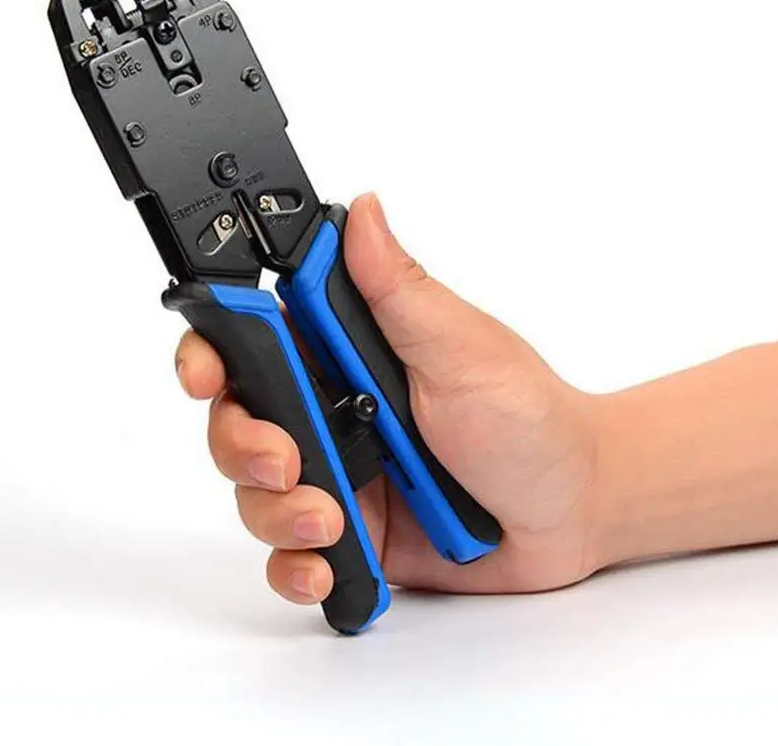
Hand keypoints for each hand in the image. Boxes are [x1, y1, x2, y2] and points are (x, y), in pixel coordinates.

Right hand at [175, 193, 602, 607]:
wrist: (572, 508)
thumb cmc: (527, 417)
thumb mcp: (462, 347)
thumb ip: (399, 289)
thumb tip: (364, 210)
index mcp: (348, 349)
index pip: (254, 338)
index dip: (213, 352)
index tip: (206, 376)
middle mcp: (331, 407)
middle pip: (236, 419)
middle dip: (243, 446)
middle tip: (286, 461)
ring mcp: (339, 471)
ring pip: (255, 493)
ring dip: (278, 512)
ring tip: (334, 520)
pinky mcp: (351, 530)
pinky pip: (292, 553)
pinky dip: (296, 566)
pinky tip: (326, 565)